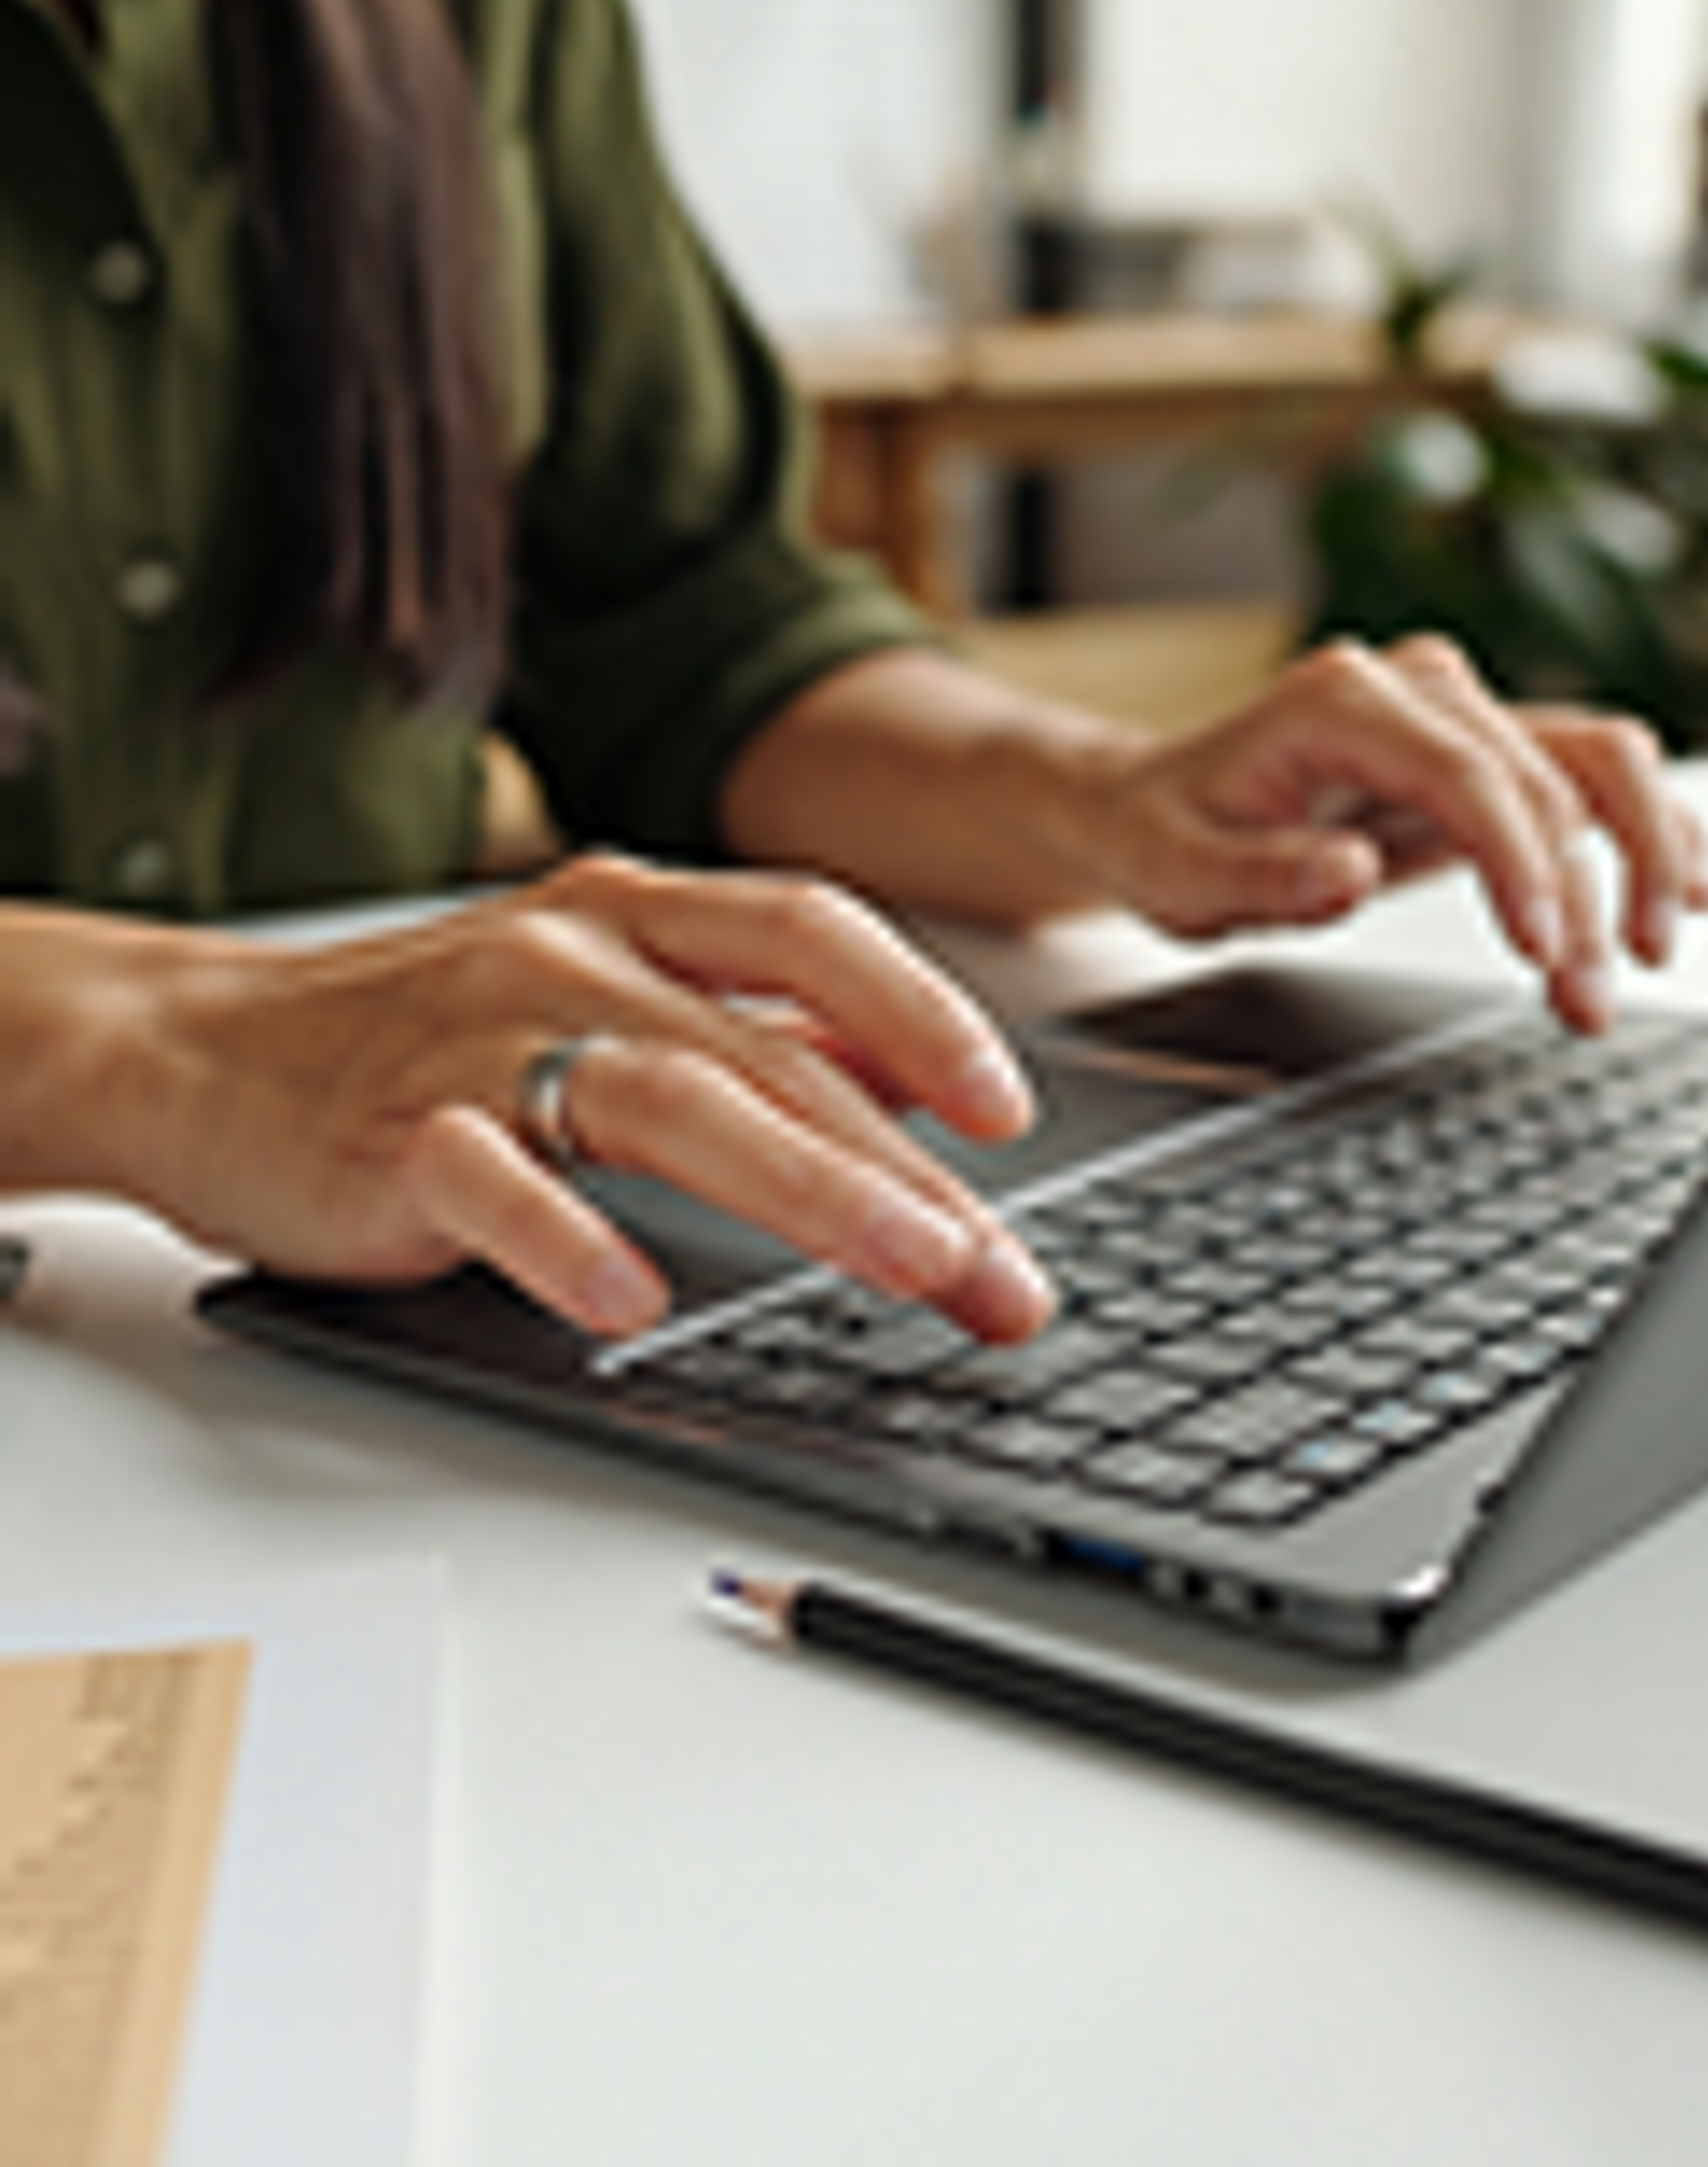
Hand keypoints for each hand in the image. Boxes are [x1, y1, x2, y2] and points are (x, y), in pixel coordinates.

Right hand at [125, 856, 1051, 1341]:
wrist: (188, 1046)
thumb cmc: (422, 1035)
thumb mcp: (606, 995)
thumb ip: (756, 1023)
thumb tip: (912, 1076)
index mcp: (633, 914)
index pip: (812, 930)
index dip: (924, 1012)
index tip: (1008, 1111)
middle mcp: (571, 955)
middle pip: (772, 1051)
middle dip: (907, 1167)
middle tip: (1001, 1269)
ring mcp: (478, 1039)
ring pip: (666, 1096)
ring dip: (806, 1185)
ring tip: (907, 1265)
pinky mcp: (388, 1133)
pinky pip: (488, 1179)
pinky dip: (566, 1240)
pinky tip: (633, 1304)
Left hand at [1087, 636, 1707, 1033]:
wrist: (1157, 802)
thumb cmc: (1168, 833)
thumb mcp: (1177, 871)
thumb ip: (1260, 875)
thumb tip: (1347, 871)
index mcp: (1342, 700)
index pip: (1468, 775)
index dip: (1520, 863)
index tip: (1543, 950)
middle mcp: (1419, 687)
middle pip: (1550, 775)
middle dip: (1584, 895)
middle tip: (1588, 1000)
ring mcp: (1464, 713)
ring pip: (1598, 764)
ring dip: (1639, 860)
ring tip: (1645, 960)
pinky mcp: (1488, 755)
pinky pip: (1594, 776)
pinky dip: (1646, 831)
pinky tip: (1680, 894)